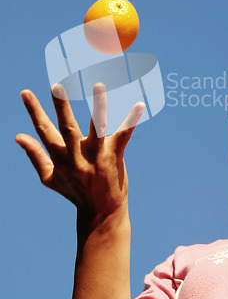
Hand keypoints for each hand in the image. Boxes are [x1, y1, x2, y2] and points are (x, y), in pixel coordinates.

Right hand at [15, 83, 144, 229]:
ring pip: (97, 128)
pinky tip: (139, 105)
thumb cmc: (74, 191)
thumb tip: (18, 136)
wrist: (101, 214)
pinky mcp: (114, 157)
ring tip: (98, 85)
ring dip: (98, 107)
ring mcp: (97, 156)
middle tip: (56, 86)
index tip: (25, 92)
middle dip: (61, 107)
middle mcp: (76, 156)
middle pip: (67, 128)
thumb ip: (34, 156)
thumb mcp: (49, 178)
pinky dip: (131, 120)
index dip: (34, 111)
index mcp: (59, 158)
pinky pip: (123, 136)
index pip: (43, 130)